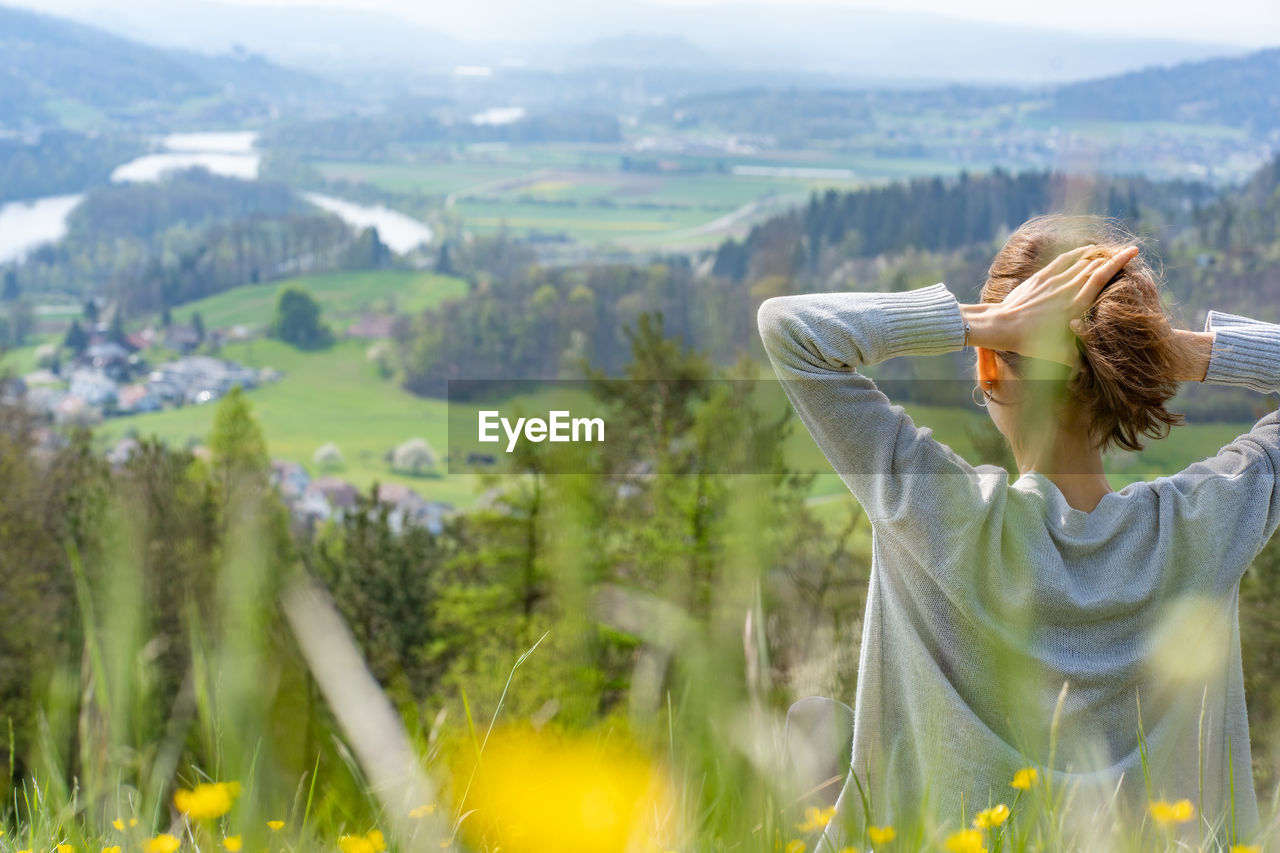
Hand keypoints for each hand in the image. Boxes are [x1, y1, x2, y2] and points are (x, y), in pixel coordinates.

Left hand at [986, 244, 1139, 366]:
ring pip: (1081, 261)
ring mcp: (1053, 281)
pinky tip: (1088, 249)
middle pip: (1095, 267)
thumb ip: (1076, 361)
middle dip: (1113, 257)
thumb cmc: (1031, 343)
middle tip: (1126, 252)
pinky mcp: (1041, 277)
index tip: (1133, 252)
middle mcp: (1067, 290)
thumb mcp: (1058, 355)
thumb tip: (1085, 375)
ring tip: (1111, 252)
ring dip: (1097, 255)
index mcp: (1076, 307)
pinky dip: (1078, 252)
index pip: (1102, 278)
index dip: (1119, 262)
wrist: (1003, 326)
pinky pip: (1064, 260)